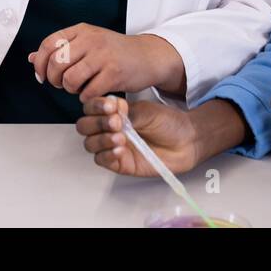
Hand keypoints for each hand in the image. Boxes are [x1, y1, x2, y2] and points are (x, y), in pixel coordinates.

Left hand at [28, 24, 182, 101]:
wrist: (148, 56)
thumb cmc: (115, 52)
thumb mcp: (87, 43)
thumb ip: (61, 49)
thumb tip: (32, 58)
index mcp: (81, 31)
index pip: (49, 44)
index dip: (40, 63)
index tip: (42, 76)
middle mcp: (91, 40)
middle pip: (56, 63)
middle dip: (53, 79)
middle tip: (62, 84)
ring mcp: (103, 56)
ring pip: (70, 79)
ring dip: (70, 89)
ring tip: (78, 88)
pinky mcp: (114, 73)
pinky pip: (88, 92)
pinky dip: (86, 97)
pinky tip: (92, 93)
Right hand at [76, 95, 199, 175]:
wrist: (186, 141)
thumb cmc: (168, 123)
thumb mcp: (146, 111)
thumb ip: (127, 111)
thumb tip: (111, 109)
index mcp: (114, 112)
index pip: (91, 107)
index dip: (96, 106)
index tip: (111, 106)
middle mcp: (110, 129)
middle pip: (85, 127)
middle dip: (97, 123)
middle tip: (116, 122)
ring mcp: (113, 146)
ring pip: (90, 144)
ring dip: (102, 139)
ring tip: (120, 137)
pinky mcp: (120, 164)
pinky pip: (102, 160)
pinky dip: (107, 154)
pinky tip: (120, 150)